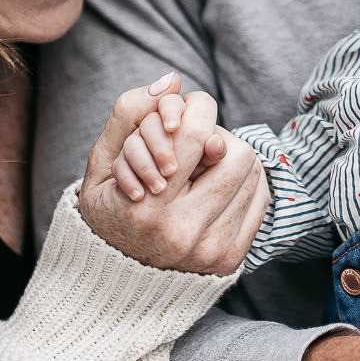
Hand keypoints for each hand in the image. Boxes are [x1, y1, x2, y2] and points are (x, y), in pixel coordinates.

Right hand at [77, 74, 268, 272]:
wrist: (113, 280)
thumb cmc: (106, 210)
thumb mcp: (99, 162)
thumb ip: (128, 115)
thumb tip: (173, 80)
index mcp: (149, 208)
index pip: (197, 135)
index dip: (197, 112)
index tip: (188, 116)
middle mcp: (183, 233)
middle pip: (237, 154)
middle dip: (218, 139)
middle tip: (197, 145)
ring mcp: (210, 251)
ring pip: (253, 176)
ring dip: (232, 161)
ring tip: (205, 168)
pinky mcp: (230, 260)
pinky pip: (259, 201)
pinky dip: (246, 184)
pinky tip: (221, 185)